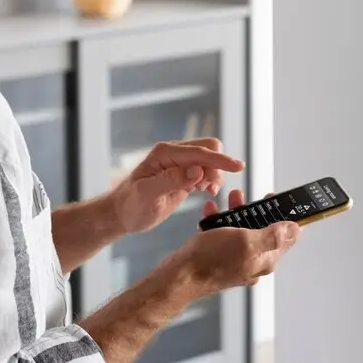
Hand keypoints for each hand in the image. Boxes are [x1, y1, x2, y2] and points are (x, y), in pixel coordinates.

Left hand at [110, 138, 244, 235]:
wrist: (122, 214)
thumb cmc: (131, 206)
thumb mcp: (148, 195)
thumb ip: (172, 180)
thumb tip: (198, 170)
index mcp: (165, 153)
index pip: (200, 152)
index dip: (220, 160)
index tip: (239, 168)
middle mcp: (173, 153)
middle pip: (209, 149)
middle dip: (217, 166)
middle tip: (210, 188)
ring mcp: (179, 162)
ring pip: (210, 159)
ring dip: (215, 174)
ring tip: (206, 191)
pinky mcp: (184, 173)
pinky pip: (206, 169)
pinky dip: (211, 178)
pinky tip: (206, 191)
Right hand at [179, 192, 299, 294]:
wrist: (179, 277)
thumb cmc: (210, 261)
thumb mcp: (246, 241)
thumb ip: (272, 235)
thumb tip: (295, 228)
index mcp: (265, 259)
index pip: (287, 238)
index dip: (288, 217)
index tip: (283, 201)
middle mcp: (252, 262)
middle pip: (263, 232)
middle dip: (258, 211)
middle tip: (253, 197)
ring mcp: (235, 261)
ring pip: (242, 232)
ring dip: (238, 212)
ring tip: (232, 197)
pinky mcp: (219, 259)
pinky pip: (223, 236)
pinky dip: (220, 222)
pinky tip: (212, 212)